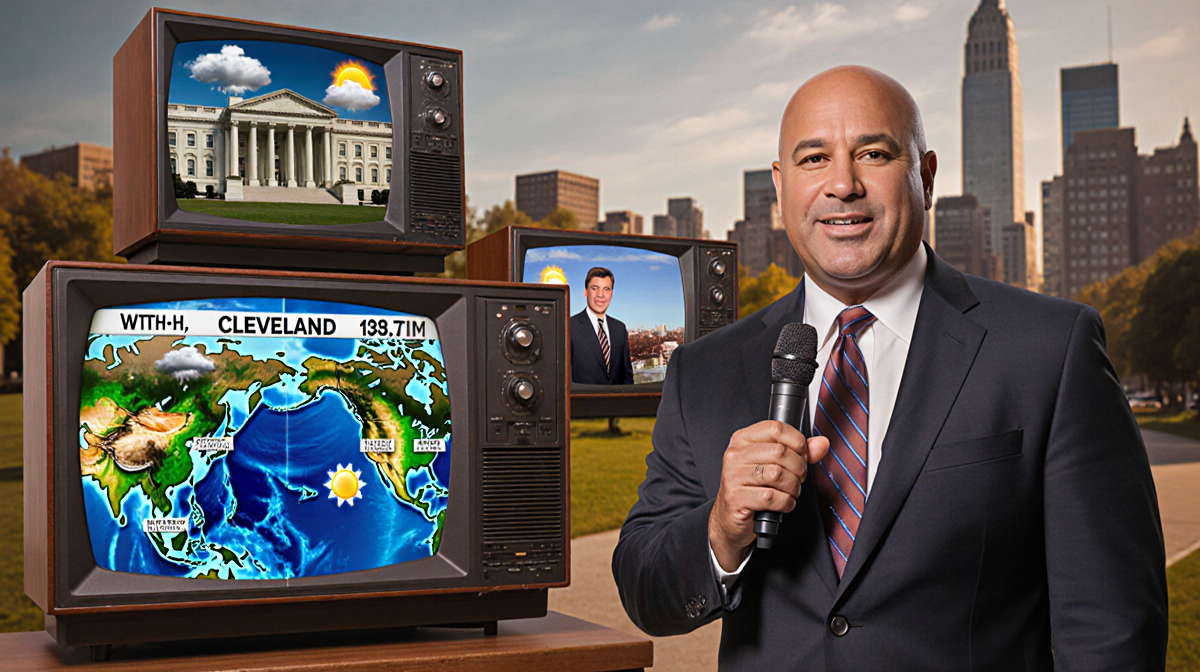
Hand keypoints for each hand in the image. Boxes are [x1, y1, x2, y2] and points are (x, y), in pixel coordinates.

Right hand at [708, 420, 829, 571]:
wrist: (730, 518)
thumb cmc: (753, 488)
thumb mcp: (773, 464)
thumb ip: (799, 452)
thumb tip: (822, 443)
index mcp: (742, 439)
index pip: (775, 428)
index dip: (797, 442)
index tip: (802, 455)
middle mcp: (735, 455)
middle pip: (780, 452)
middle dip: (798, 468)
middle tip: (798, 478)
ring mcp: (733, 476)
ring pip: (777, 474)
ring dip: (793, 487)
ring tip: (791, 492)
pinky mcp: (736, 498)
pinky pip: (772, 498)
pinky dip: (785, 503)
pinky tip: (783, 504)